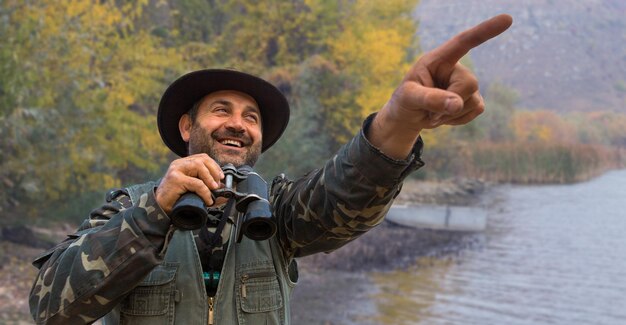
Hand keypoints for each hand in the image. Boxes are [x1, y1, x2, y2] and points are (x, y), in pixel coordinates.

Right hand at [155, 153, 224, 213]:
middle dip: (214, 171)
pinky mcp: (175, 179)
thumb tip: (225, 193)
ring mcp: (176, 170)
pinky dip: (205, 191)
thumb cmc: (177, 199)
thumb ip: (207, 188)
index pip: (202, 157)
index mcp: (183, 164)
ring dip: (210, 178)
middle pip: (202, 159)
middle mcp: (179, 164)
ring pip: (199, 166)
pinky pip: (196, 183)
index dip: (214, 166)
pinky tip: (207, 200)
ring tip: (214, 190)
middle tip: (218, 185)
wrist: (160, 209)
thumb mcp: (194, 190)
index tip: (221, 177)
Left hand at [369, 14, 512, 158]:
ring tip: (434, 112)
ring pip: (473, 100)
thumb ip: (430, 98)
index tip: (507, 19)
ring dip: (451, 114)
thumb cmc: (405, 101)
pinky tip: (445, 116)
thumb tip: (457, 104)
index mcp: (439, 59)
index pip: (464, 42)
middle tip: (429, 110)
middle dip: (450, 102)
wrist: (410, 116)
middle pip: (470, 83)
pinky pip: (476, 110)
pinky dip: (459, 119)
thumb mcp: (409, 98)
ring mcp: (467, 84)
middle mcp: (456, 68)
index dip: (485, 31)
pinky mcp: (473, 99)